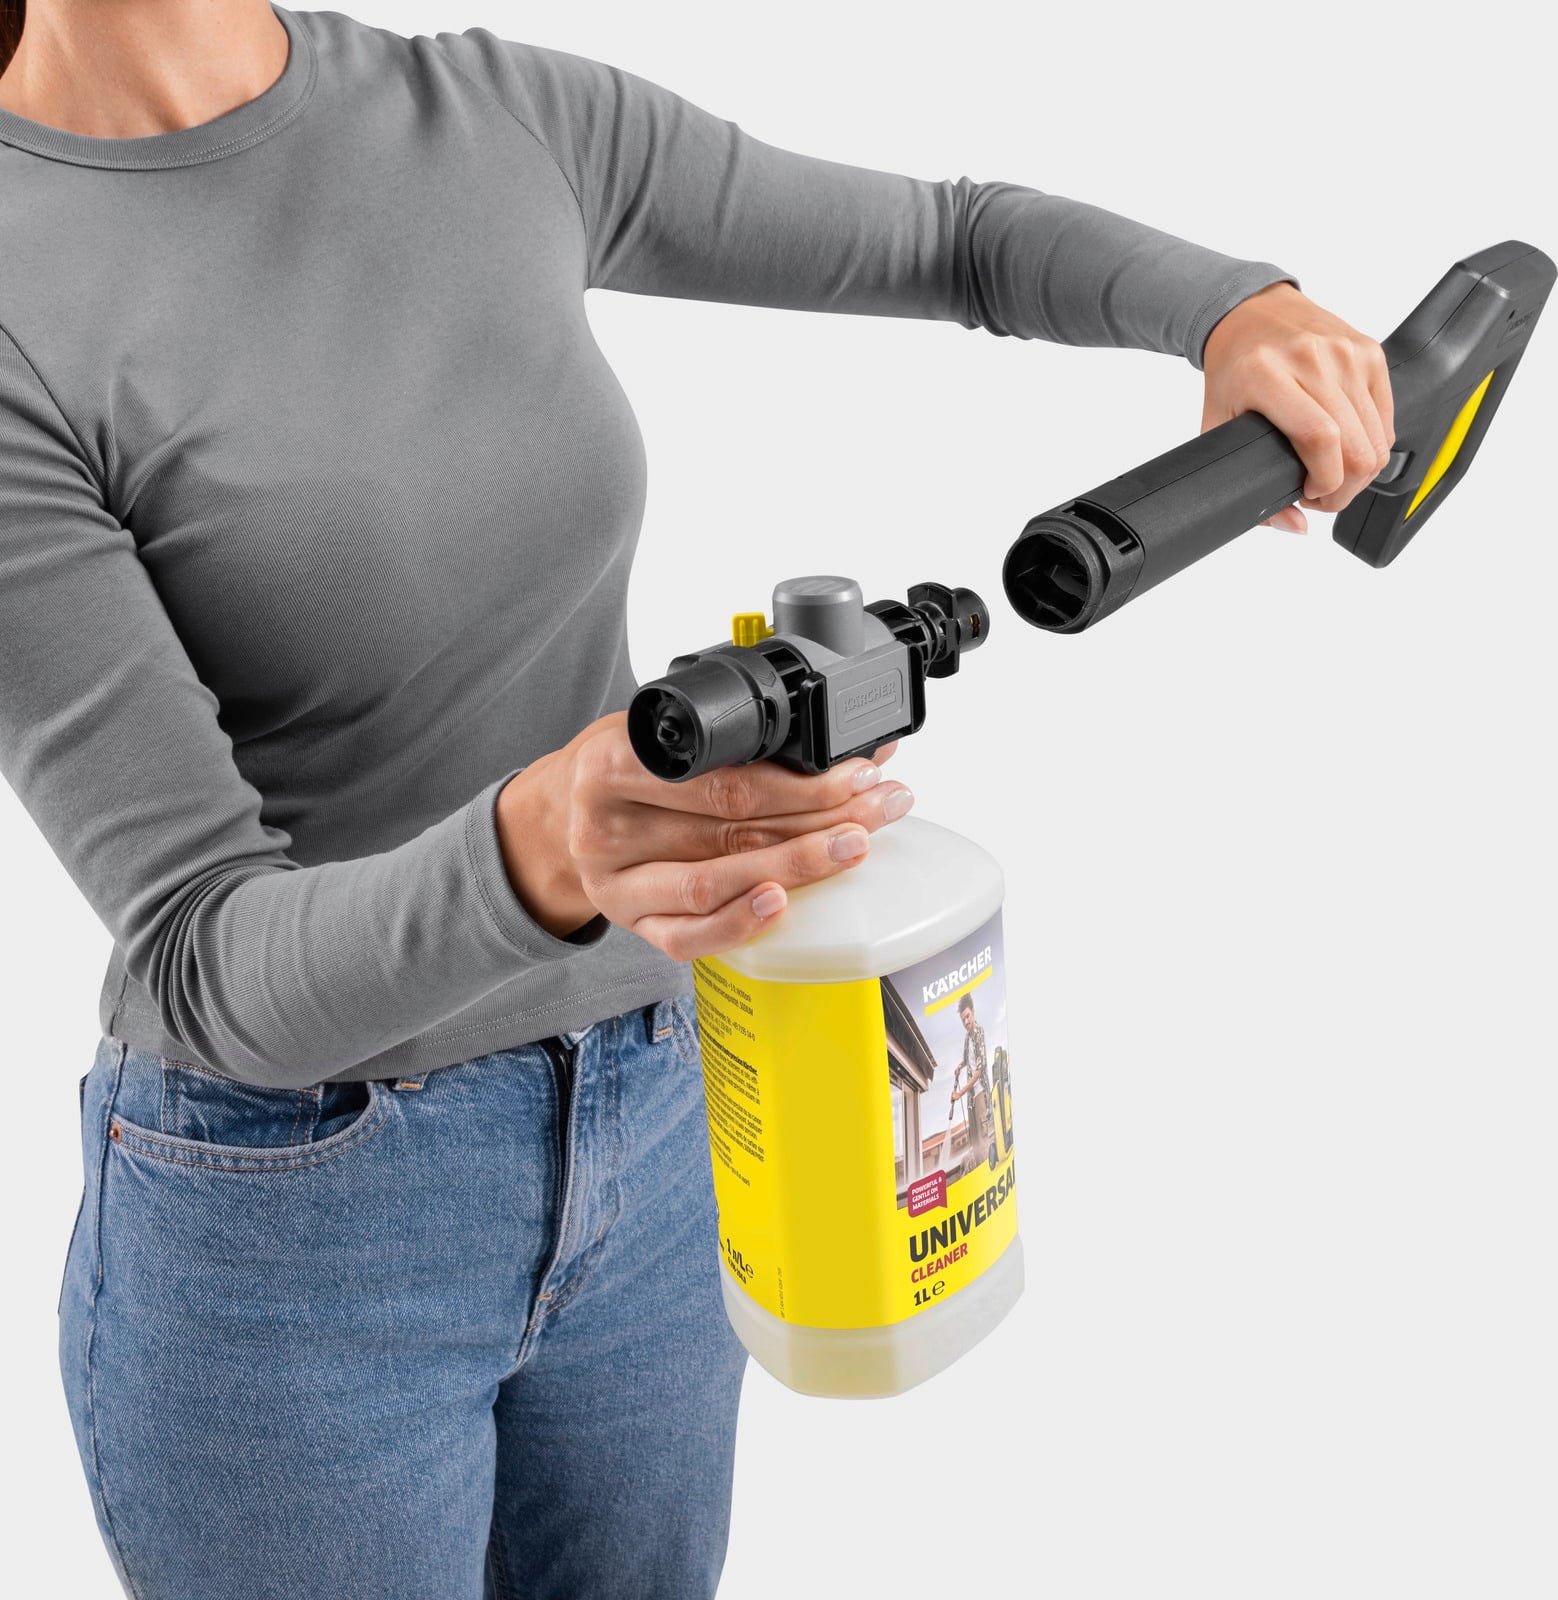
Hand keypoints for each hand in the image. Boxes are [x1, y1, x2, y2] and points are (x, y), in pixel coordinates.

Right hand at [495, 715, 910, 959]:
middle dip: (819, 816)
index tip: (858, 773)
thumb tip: (856, 744)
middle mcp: (607, 824)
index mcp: (612, 761)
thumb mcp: (661, 733)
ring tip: (854, 845)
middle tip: (879, 807)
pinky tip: (782, 905)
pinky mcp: (626, 922)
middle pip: (730, 827)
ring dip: (797, 864)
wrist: (558, 815)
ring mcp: (614, 881)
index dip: (800, 781)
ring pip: (716, 880)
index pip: (722, 779)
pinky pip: (686, 936)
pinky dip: (737, 923)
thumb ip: (739, 742)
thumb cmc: (622, 770)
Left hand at [1200, 281, 1394, 533]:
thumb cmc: (1232, 370)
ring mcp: (1347, 352)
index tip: (1310, 495)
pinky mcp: (1371, 350)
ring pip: (1379, 437)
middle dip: (1344, 488)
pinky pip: (1387, 416)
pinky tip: (1346, 448)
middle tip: (1321, 495)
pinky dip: (1374, 443)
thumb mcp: (1218, 425)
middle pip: (1356, 445)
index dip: (1325, 481)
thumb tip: (1295, 525)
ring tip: (1331, 473)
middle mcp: (1312, 359)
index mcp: (1267, 375)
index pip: (1320, 438)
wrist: (1250, 311)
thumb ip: (1245, 481)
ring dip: (1360, 471)